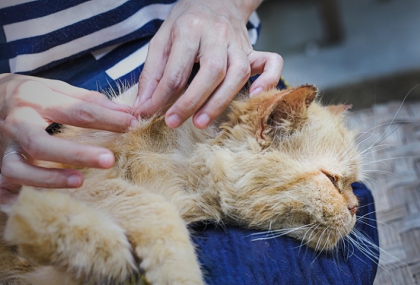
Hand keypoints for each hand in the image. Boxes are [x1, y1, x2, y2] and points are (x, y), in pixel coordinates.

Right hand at [0, 74, 136, 196]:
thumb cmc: (26, 96)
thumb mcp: (54, 89)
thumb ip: (89, 101)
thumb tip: (127, 112)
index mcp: (33, 100)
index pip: (75, 111)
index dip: (107, 119)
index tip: (132, 124)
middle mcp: (15, 125)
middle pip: (42, 144)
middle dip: (76, 153)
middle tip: (109, 160)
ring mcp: (2, 150)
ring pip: (19, 171)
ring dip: (49, 179)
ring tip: (80, 181)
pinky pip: (8, 189)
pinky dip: (24, 198)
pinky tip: (49, 203)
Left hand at [133, 0, 282, 128]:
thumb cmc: (186, 23)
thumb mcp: (161, 40)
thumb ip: (152, 74)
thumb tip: (143, 108)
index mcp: (190, 28)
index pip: (176, 69)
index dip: (161, 96)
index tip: (148, 115)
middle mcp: (217, 34)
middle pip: (211, 71)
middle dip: (191, 101)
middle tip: (173, 122)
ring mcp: (239, 42)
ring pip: (238, 73)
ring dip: (220, 101)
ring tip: (201, 122)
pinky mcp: (253, 50)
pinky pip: (272, 63)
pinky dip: (269, 80)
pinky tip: (255, 96)